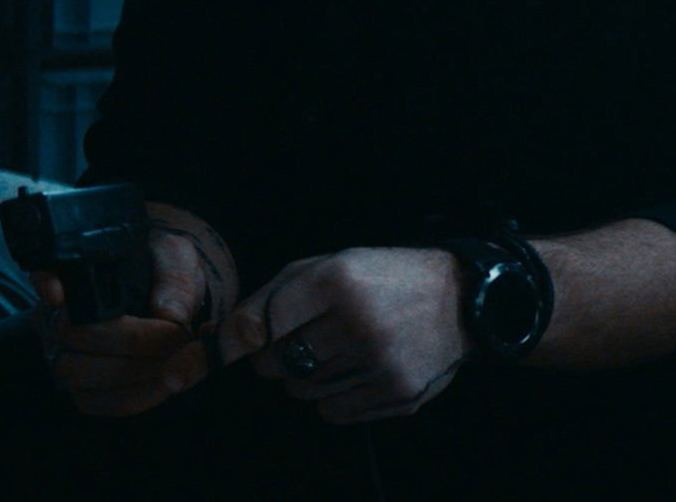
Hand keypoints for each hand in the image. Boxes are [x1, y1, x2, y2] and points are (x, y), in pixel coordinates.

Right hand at [31, 203, 235, 416]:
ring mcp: (65, 354)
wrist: (180, 303)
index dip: (46, 284)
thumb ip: (176, 280)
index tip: (59, 293)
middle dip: (133, 341)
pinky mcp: (83, 387)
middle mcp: (60, 316)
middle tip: (181, 337)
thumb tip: (169, 314)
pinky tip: (170, 382)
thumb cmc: (170, 275)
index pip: (46, 275)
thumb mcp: (179, 262)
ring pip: (79, 374)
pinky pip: (97, 402)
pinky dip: (136, 396)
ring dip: (136, 372)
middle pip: (71, 334)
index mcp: (78, 276)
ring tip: (180, 359)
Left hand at [217, 247, 471, 424]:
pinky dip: (334, 398)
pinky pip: (332, 412)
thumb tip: (223, 338)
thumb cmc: (386, 279)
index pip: (257, 325)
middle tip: (301, 340)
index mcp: (338, 279)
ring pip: (300, 390)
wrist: (463, 299)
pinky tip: (358, 372)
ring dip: (307, 376)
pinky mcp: (397, 391)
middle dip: (275, 355)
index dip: (228, 344)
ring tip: (339, 353)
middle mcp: (358, 320)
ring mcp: (379, 360)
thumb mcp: (334, 263)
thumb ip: (276, 293)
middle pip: (273, 363)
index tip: (212, 356)